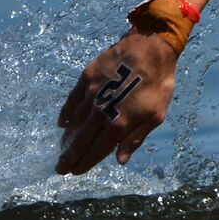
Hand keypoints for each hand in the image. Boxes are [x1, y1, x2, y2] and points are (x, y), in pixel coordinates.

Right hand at [56, 31, 175, 173]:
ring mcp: (91, 94)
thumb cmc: (158, 82)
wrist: (150, 47)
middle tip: (60, 169)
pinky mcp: (86, 78)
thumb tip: (120, 160)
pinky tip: (62, 124)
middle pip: (81, 140)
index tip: (76, 172)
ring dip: (67, 139)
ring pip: (74, 123)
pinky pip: (71, 102)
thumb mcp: (156, 115)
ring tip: (61, 150)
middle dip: (69, 157)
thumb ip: (136, 138)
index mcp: (119, 123)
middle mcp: (101, 111)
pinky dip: (66, 115)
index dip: (85, 163)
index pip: (97, 149)